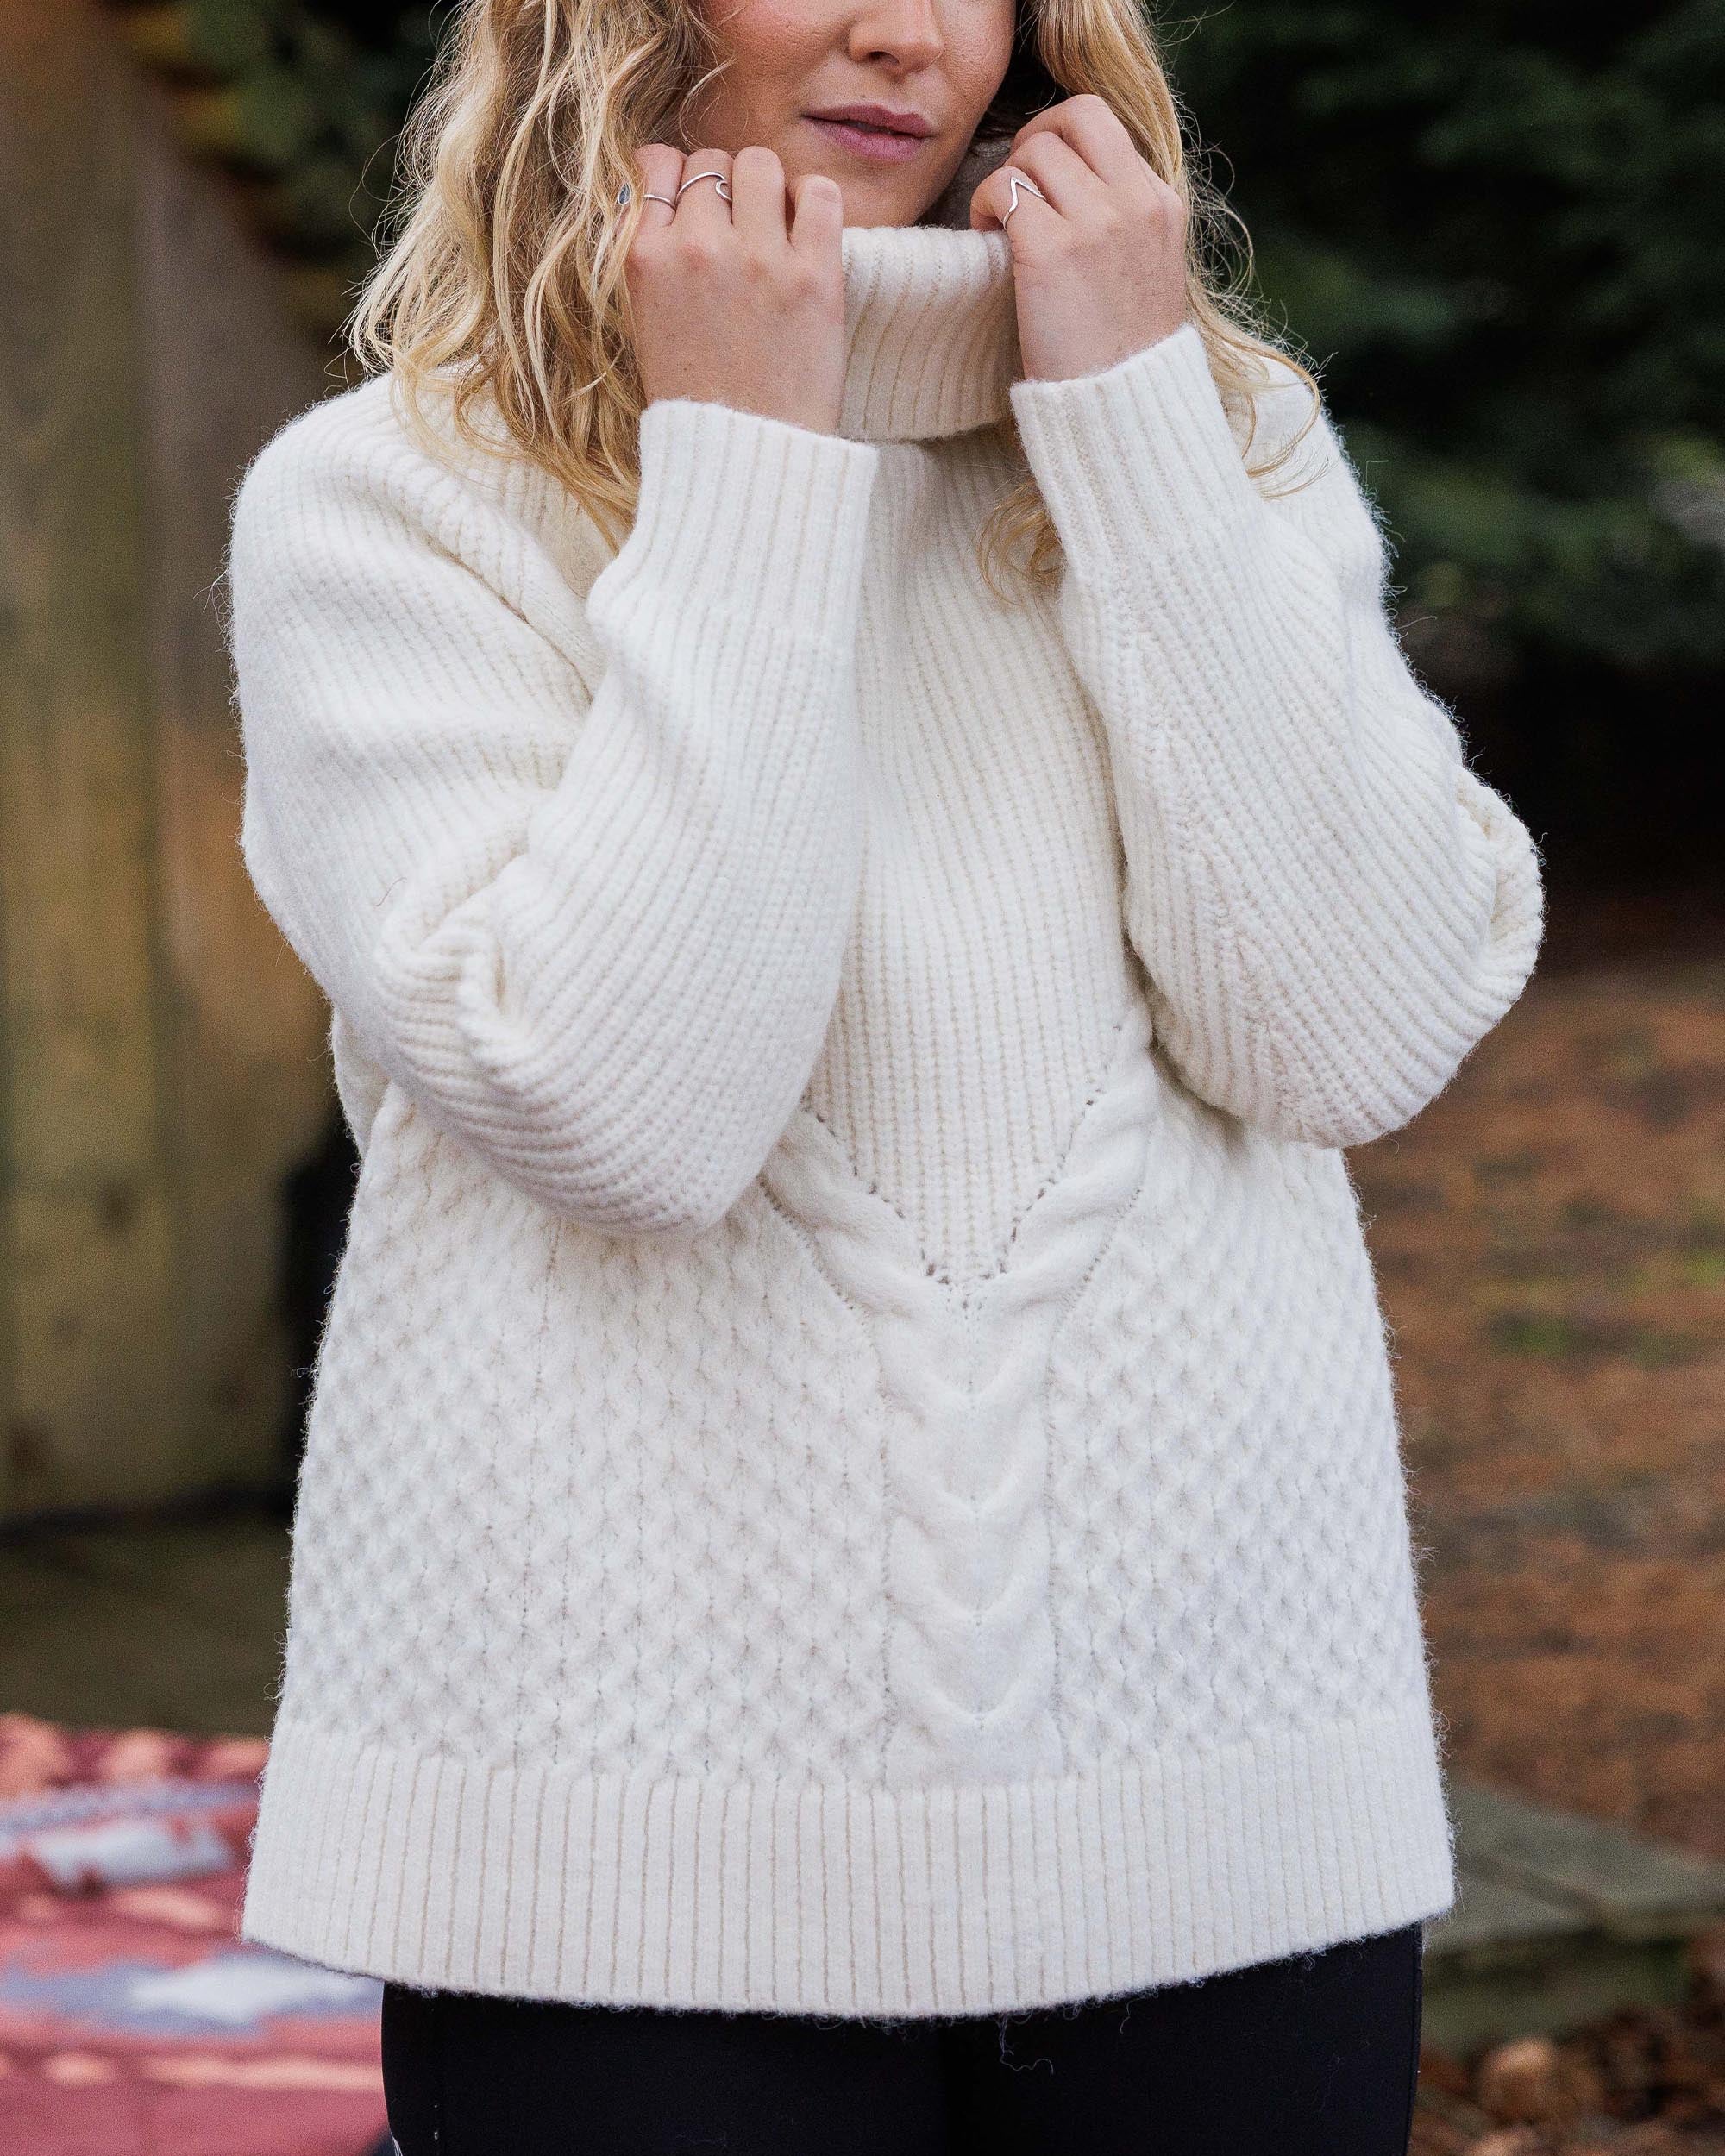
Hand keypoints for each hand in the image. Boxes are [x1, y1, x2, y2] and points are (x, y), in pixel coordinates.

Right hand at [625, 144, 847, 432]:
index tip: (693, 208)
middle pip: (712, 161)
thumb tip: (667, 188)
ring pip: (761, 162)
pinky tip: (807, 232)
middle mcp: (698, 248)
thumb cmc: (695, 401)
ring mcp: (758, 259)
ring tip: (772, 230)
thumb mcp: (645, 323)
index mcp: (645, 259)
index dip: (679, 180)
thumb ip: (650, 253)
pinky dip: (815, 201)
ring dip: (768, 188)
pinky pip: (820, 192)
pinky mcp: (814, 276)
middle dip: (724, 188)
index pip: (659, 165)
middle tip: (737, 233)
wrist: (744, 460)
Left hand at [968, 95, 1189, 384]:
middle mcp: (1134, 203)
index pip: (1104, 123)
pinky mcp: (1052, 250)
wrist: (1121, 407)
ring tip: (1002, 226)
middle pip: (1071, 118)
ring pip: (1033, 153)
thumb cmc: (1120, 350)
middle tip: (1015, 186)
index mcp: (1160, 203)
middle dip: (1032, 142)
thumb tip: (1075, 178)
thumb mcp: (1147, 269)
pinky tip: (988, 238)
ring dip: (1005, 181)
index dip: (1061, 135)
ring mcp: (1096, 223)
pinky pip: (1003, 188)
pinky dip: (985, 205)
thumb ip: (1124, 217)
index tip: (1042, 172)